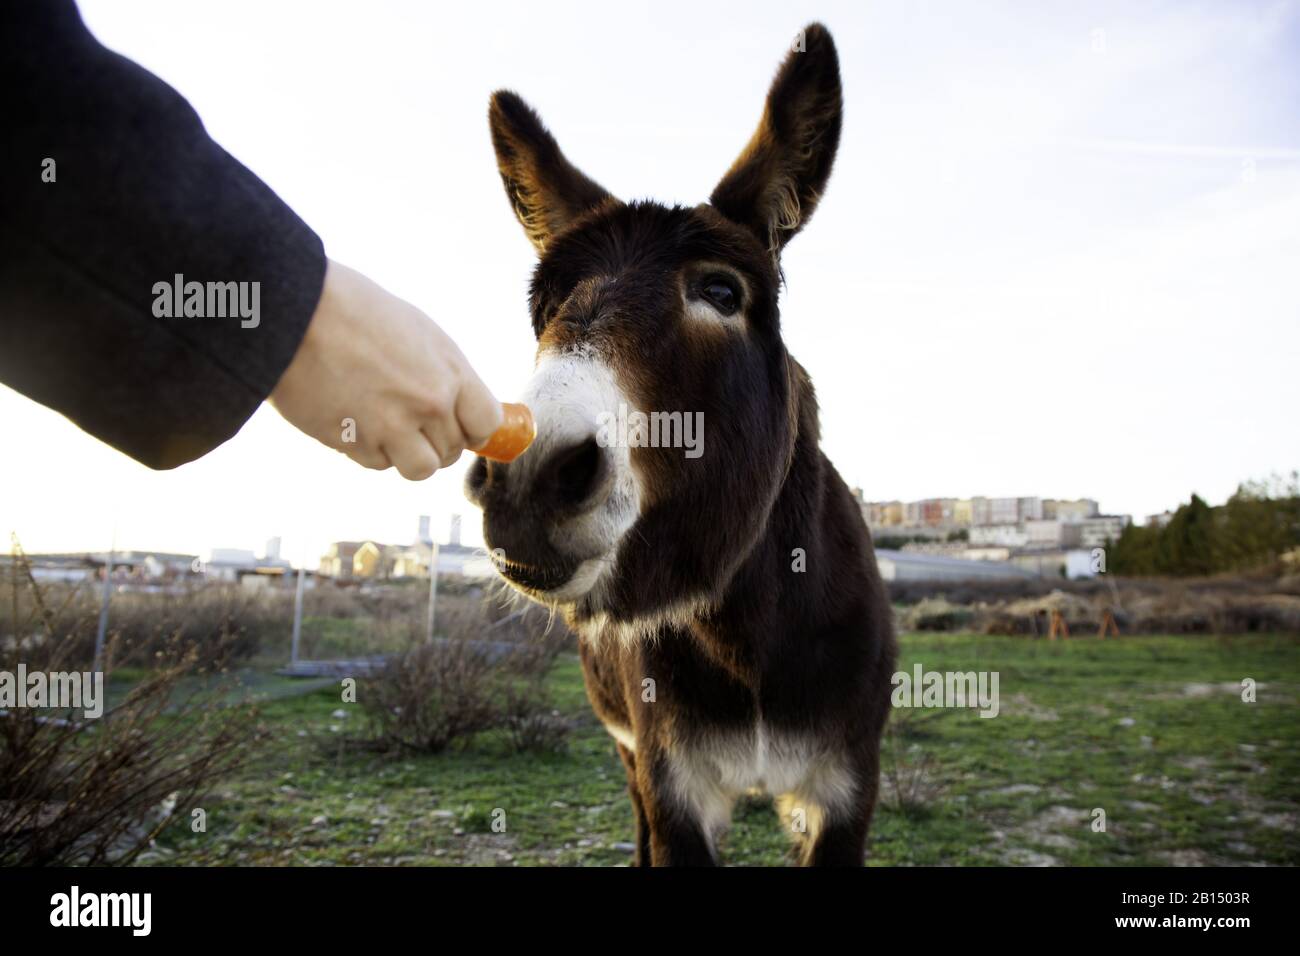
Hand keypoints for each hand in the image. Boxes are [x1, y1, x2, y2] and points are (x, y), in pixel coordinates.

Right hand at [270, 259, 502, 478]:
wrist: (295, 312)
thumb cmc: (353, 310)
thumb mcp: (417, 331)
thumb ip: (442, 372)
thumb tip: (457, 405)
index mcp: (450, 371)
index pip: (487, 423)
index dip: (475, 428)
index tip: (462, 427)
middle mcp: (429, 404)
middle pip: (452, 449)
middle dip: (436, 440)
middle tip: (410, 420)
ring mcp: (393, 427)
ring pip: (421, 468)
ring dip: (408, 455)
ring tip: (387, 428)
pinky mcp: (356, 443)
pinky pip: (379, 464)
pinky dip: (370, 450)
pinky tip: (354, 418)